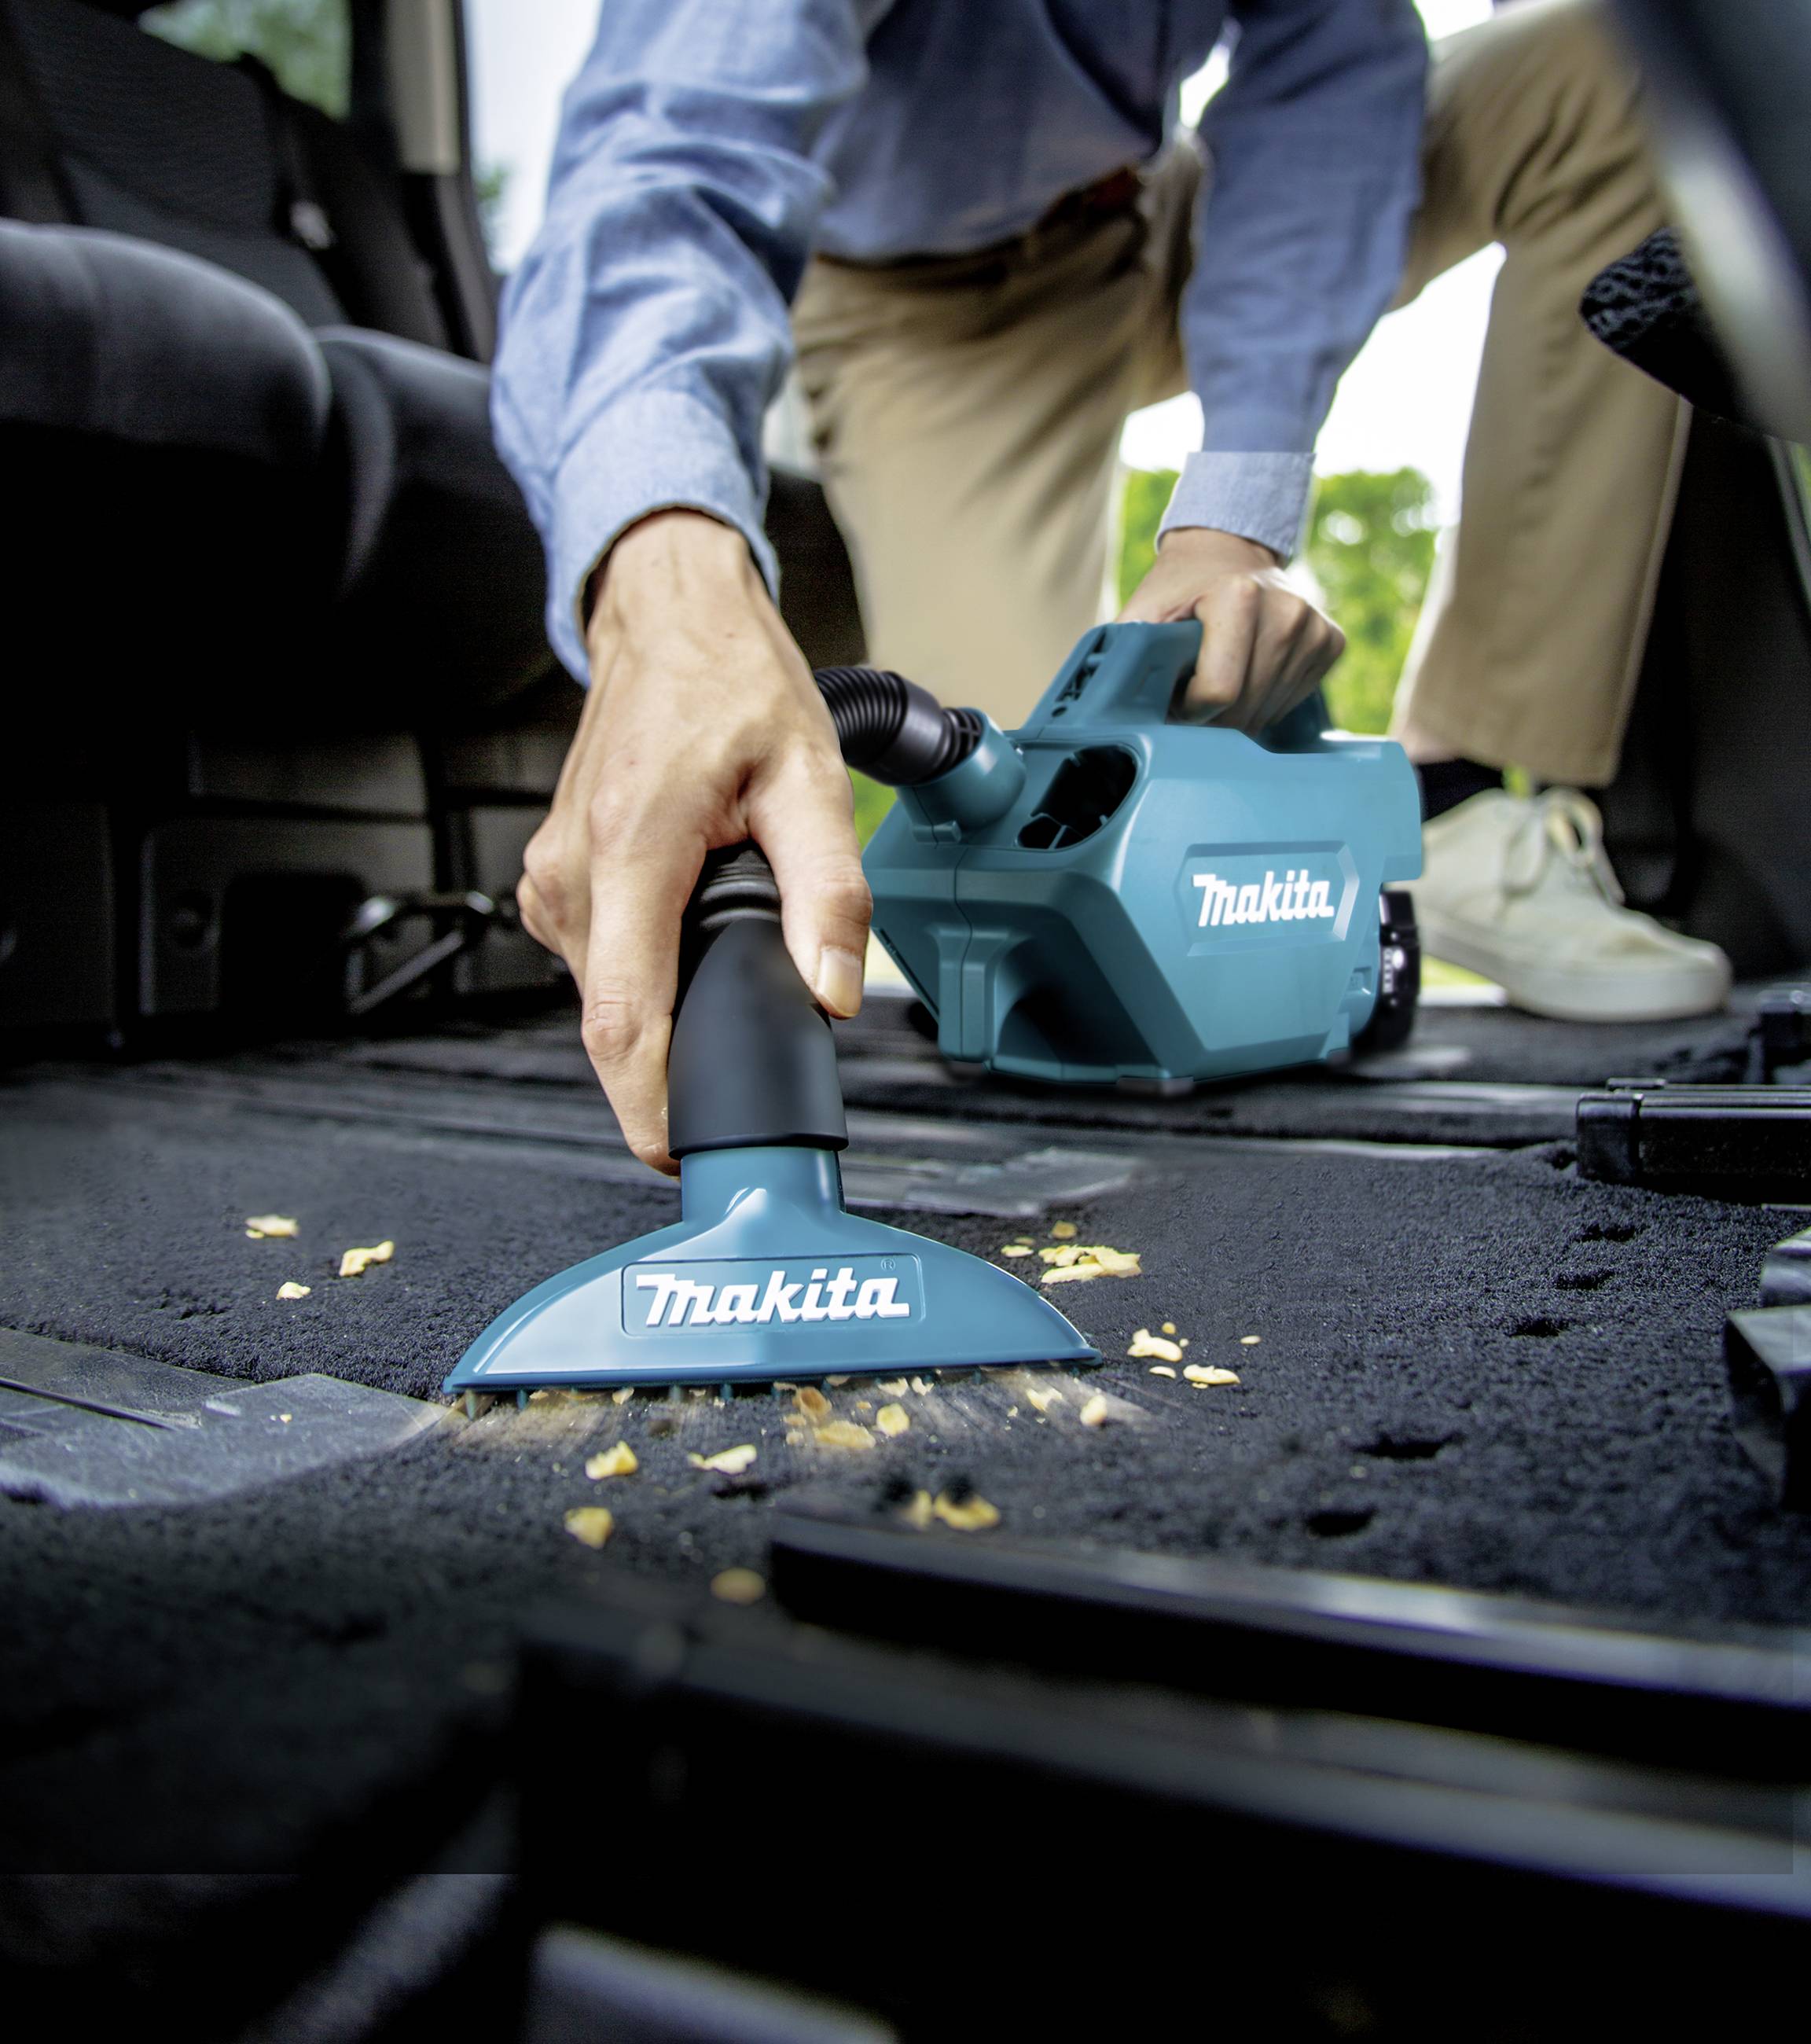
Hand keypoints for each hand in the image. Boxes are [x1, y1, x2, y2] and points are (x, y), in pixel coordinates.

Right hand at [517, 510, 870, 1174]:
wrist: (668, 619)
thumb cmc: (732, 685)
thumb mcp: (810, 780)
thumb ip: (829, 894)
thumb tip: (831, 996)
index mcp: (628, 852)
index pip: (623, 1023)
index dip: (651, 1109)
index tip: (685, 1157)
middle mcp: (569, 877)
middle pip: (616, 1024)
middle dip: (681, 1056)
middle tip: (754, 1043)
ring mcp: (550, 884)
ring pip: (607, 999)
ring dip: (667, 1010)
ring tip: (729, 960)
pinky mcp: (552, 885)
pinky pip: (601, 966)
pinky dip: (648, 975)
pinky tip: (692, 932)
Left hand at [1117, 526, 1342, 731]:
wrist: (1226, 552)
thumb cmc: (1178, 591)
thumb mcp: (1143, 614)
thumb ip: (1128, 656)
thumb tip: (1111, 706)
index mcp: (1240, 597)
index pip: (1219, 693)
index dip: (1188, 709)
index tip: (1175, 693)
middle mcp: (1287, 609)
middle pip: (1244, 710)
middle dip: (1210, 717)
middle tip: (1191, 692)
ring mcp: (1313, 627)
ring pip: (1267, 713)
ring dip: (1235, 713)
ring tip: (1217, 680)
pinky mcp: (1330, 642)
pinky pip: (1291, 701)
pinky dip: (1263, 701)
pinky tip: (1248, 672)